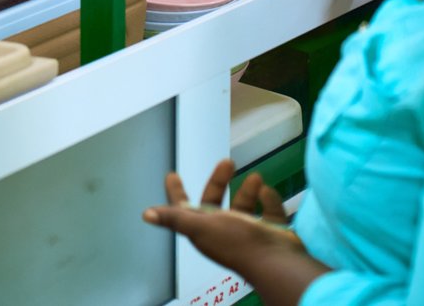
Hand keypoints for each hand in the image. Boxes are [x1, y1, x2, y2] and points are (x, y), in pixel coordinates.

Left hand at [143, 160, 302, 273]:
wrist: (278, 262)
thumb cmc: (237, 242)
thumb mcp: (201, 226)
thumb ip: (176, 218)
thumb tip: (145, 214)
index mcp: (204, 230)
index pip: (184, 209)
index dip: (176, 193)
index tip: (172, 174)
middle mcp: (224, 232)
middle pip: (216, 202)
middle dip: (220, 181)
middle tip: (228, 161)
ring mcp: (248, 234)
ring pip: (245, 206)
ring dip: (249, 191)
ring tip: (256, 178)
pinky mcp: (271, 234)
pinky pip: (269, 214)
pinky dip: (269, 203)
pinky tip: (268, 194)